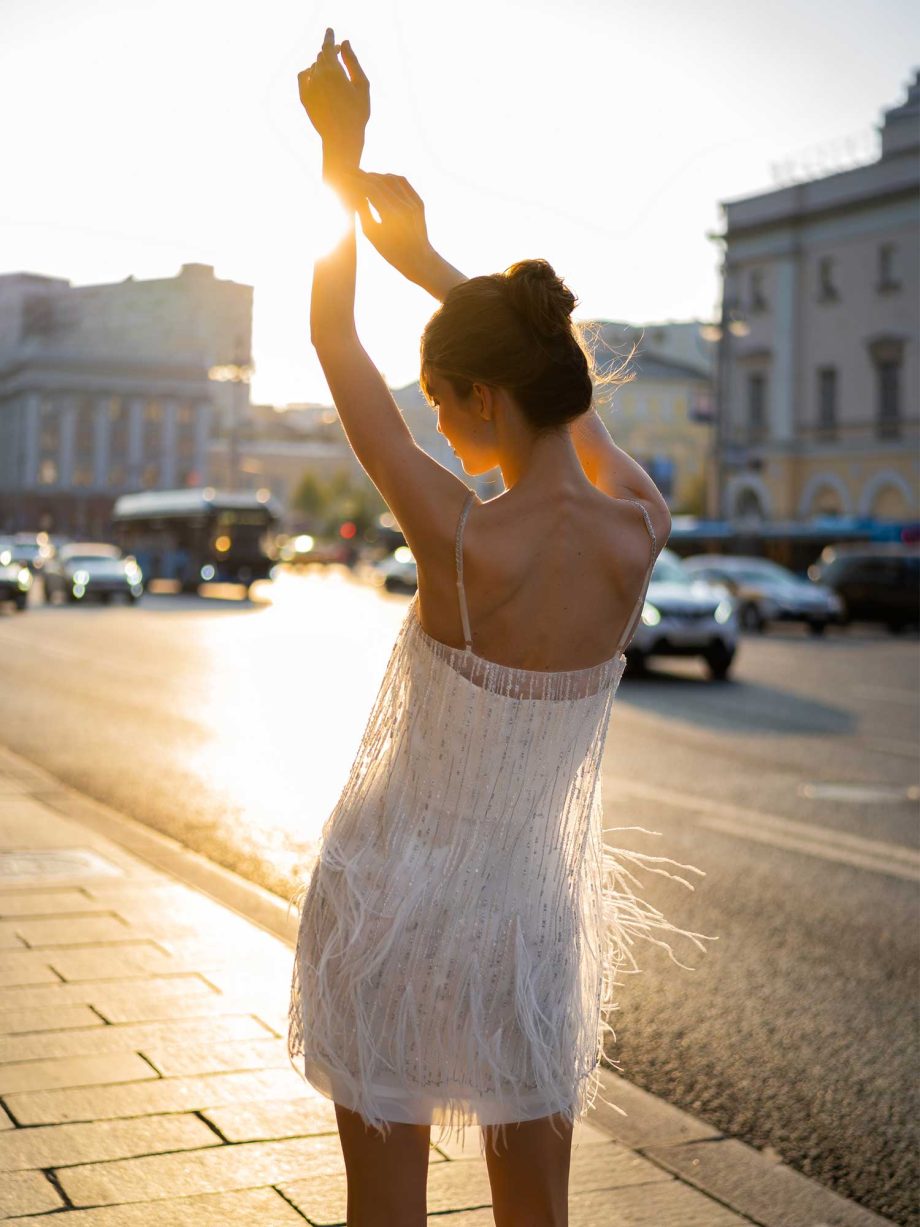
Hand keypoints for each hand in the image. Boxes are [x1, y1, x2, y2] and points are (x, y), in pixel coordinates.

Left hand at [297, 28, 369, 165]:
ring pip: (313, 67)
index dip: (329, 38)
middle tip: (339, 54)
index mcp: (333, 71)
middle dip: (329, 53)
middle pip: (321, 56)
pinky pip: (304, 76)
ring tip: (332, 73)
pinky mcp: (303, 96)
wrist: (341, 138)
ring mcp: (309, 86)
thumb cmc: (357, 113)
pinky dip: (310, 73)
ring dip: (322, 65)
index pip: (327, 47)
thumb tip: (344, 43)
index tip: (330, 31)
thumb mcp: (362, 85)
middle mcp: (318, 75)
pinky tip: (317, 77)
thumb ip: (352, 62)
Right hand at [348, 171, 434, 284]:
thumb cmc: (391, 251)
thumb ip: (362, 211)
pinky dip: (390, 178)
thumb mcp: (372, 234)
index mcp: (391, 216)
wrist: (419, 259)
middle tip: (351, 172)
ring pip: (392, 179)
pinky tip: (381, 179)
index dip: (356, 181)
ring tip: (365, 177)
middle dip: (364, 175)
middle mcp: (404, 206)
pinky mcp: (419, 202)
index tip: (345, 176)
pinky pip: (404, 183)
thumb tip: (353, 191)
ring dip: (377, 175)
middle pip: (381, 182)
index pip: (370, 190)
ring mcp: (414, 203)